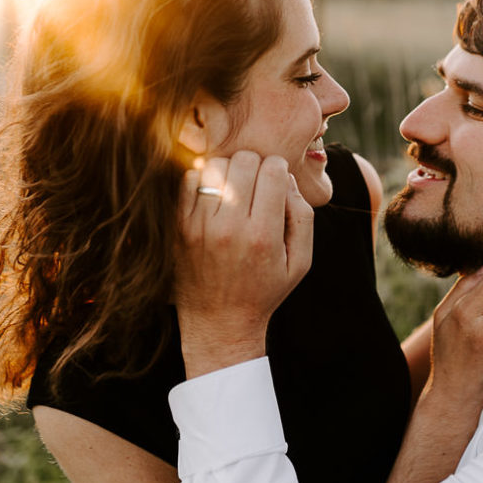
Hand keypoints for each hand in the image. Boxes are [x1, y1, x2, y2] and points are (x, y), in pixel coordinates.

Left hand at [175, 151, 313, 376]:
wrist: (219, 322)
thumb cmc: (264, 290)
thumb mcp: (300, 262)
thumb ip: (302, 217)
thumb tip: (286, 179)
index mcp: (263, 236)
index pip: (273, 171)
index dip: (279, 169)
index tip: (277, 181)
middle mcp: (230, 228)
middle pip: (244, 161)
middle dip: (256, 165)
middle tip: (257, 182)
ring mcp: (200, 226)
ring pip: (216, 165)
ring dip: (230, 170)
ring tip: (236, 187)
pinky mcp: (180, 227)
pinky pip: (190, 179)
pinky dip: (204, 179)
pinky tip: (215, 195)